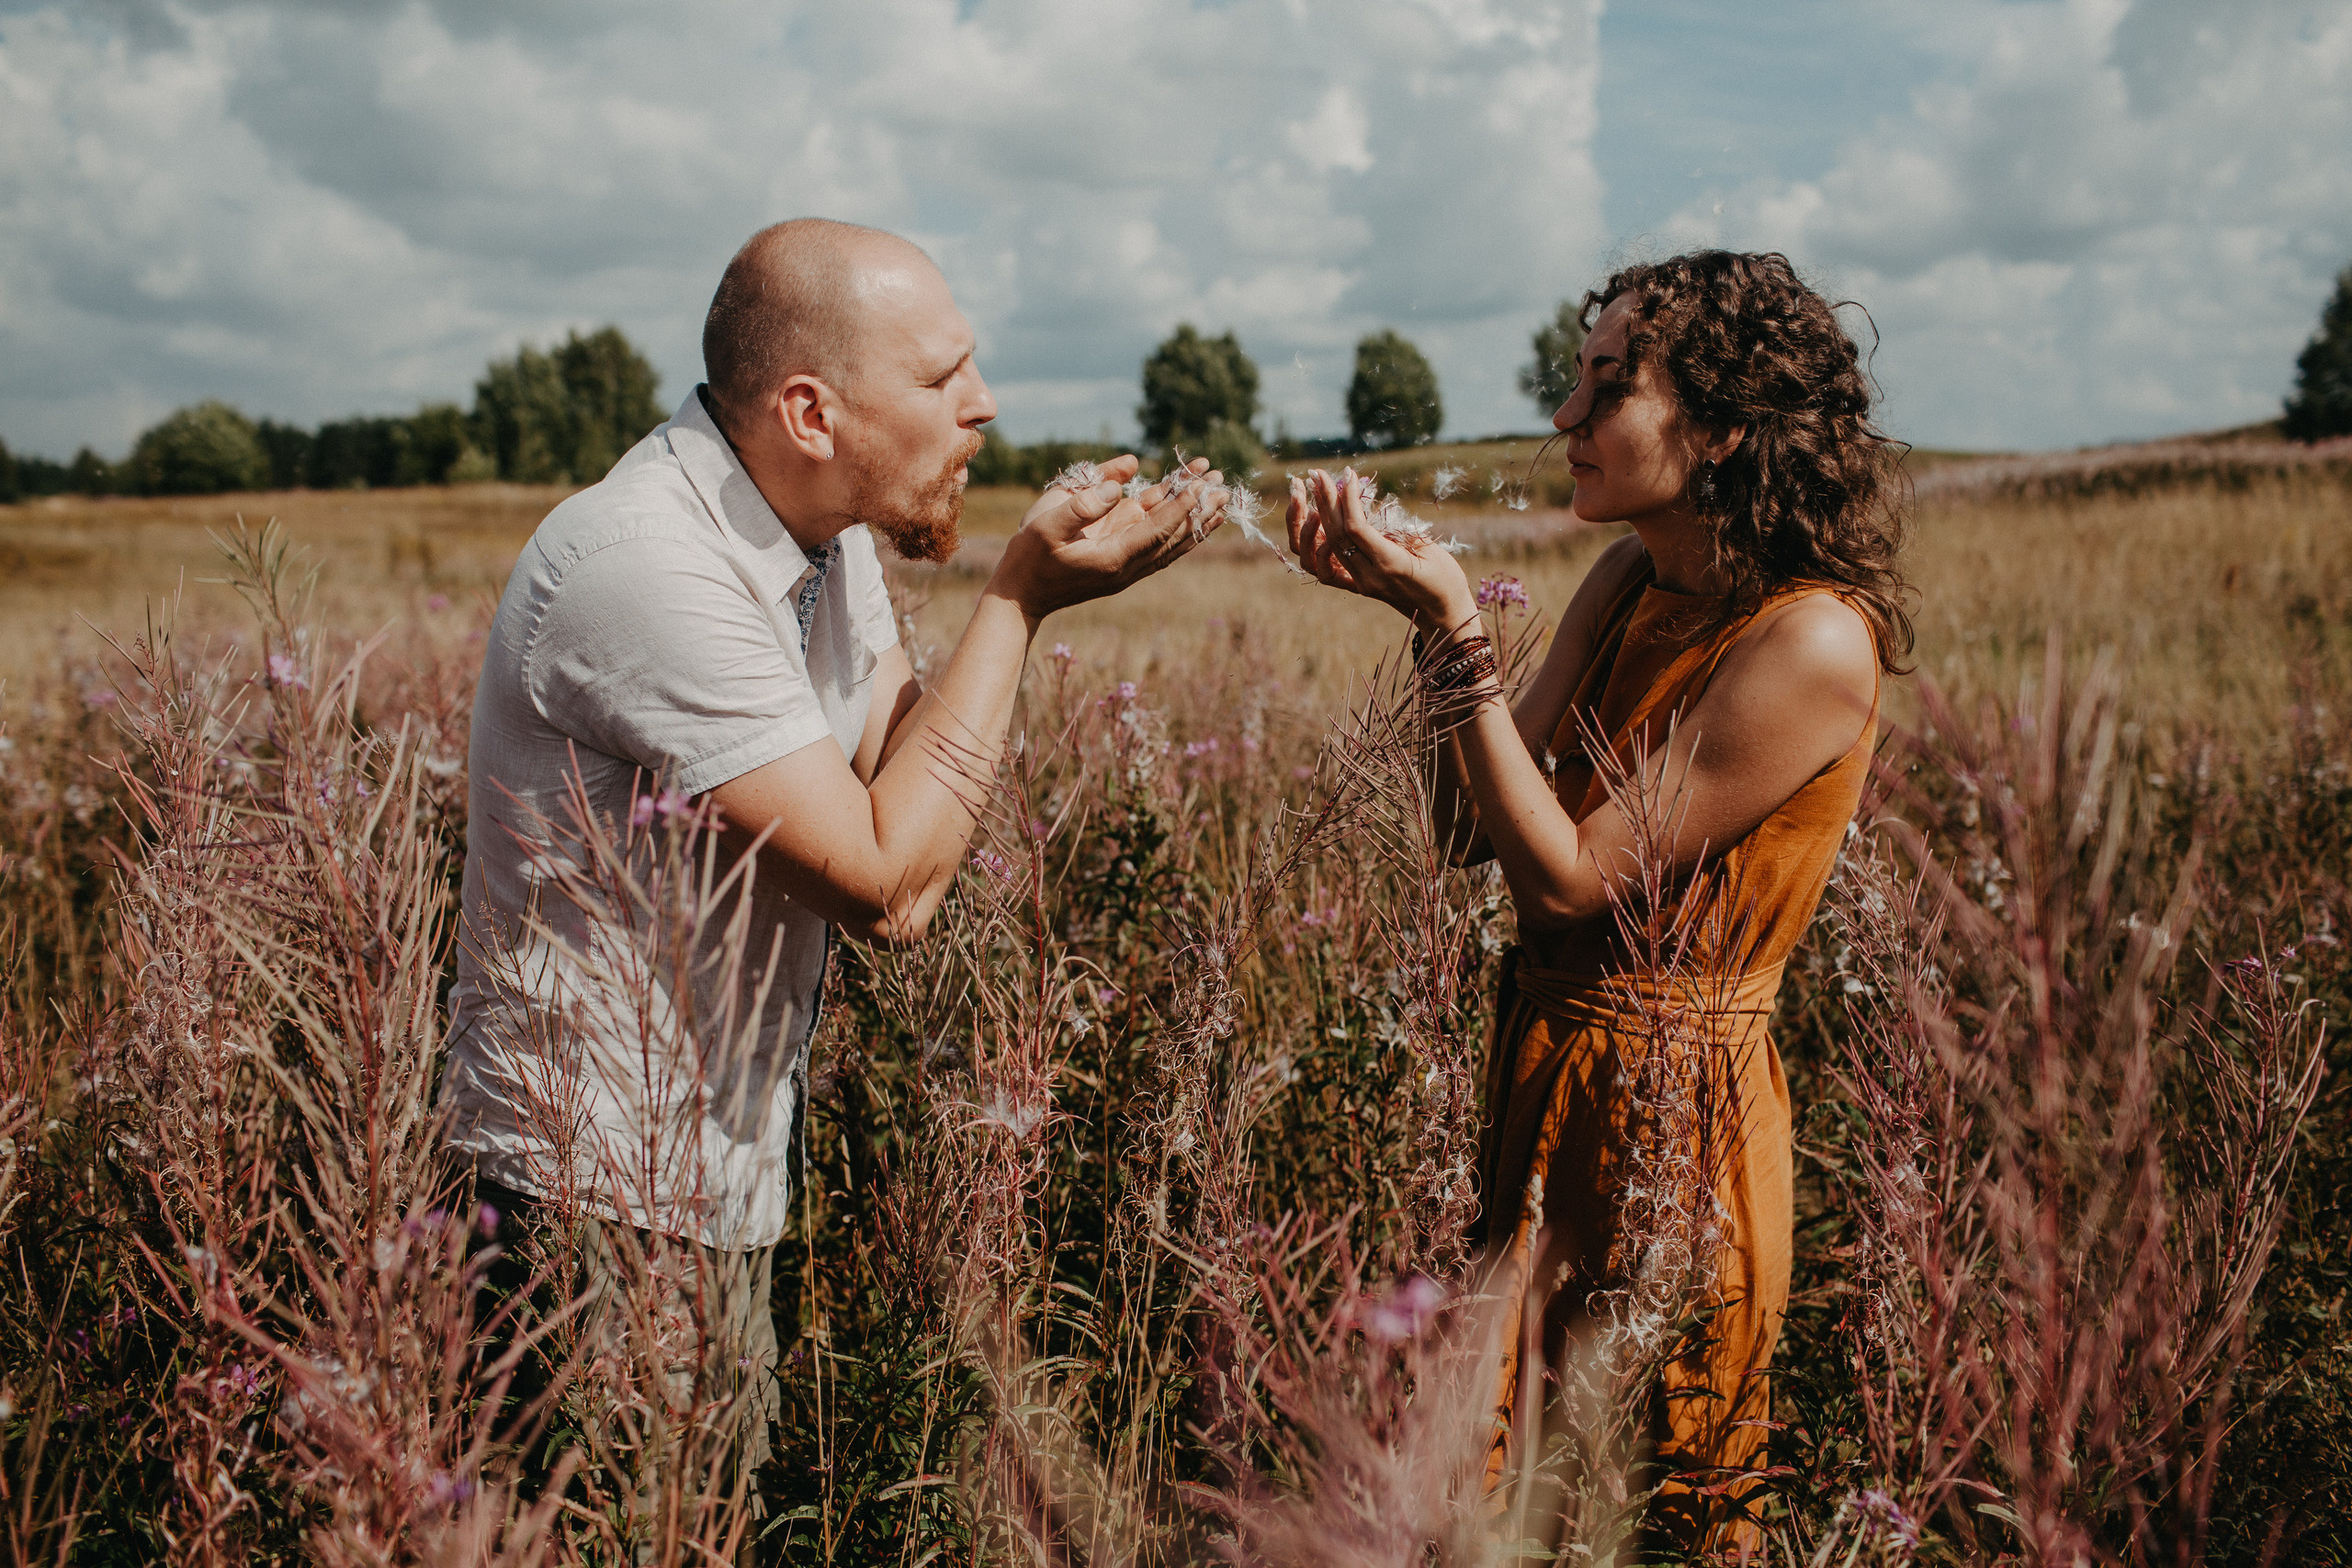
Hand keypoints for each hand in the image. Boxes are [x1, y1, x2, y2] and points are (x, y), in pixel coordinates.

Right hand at [991, 455, 1226, 621]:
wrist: (1021, 596)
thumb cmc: (1029, 557)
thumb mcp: (1044, 524)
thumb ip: (1082, 503)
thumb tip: (1120, 485)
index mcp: (1112, 558)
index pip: (1157, 530)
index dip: (1181, 506)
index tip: (1202, 485)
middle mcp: (1128, 565)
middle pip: (1174, 536)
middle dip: (1199, 509)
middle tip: (1223, 483)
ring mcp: (1128, 565)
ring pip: (1172, 541)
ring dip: (1197, 518)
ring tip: (1222, 494)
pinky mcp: (1123, 561)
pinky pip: (1160, 542)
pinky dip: (1181, 526)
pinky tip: (1195, 511)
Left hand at [1287, 468, 1473, 631]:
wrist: (1444, 616)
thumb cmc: (1446, 580)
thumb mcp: (1432, 550)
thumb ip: (1402, 531)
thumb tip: (1376, 512)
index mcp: (1389, 564)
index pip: (1355, 528)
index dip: (1348, 498)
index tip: (1348, 474)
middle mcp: (1369, 576)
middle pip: (1337, 534)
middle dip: (1326, 501)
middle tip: (1319, 474)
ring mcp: (1361, 583)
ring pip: (1330, 546)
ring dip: (1320, 516)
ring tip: (1315, 490)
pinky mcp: (1359, 586)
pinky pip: (1332, 563)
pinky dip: (1324, 538)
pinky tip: (1321, 519)